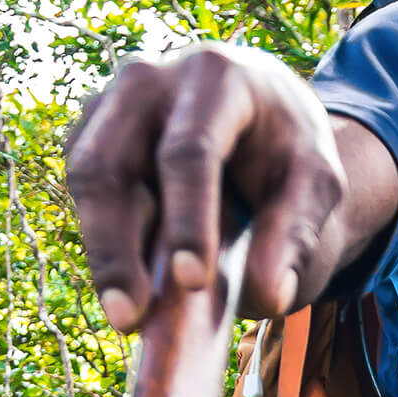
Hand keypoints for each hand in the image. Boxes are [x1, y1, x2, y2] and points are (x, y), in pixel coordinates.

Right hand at [66, 43, 347, 330]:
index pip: (189, 152)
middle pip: (110, 165)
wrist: (259, 107)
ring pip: (84, 179)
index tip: (193, 281)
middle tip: (130, 319)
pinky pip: (82, 191)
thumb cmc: (288, 145)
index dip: (187, 219)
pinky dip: (102, 240)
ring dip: (100, 251)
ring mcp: (110, 103)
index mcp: (216, 77)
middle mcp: (149, 79)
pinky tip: (127, 284)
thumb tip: (271, 296)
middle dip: (115, 246)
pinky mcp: (90, 131)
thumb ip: (296, 231)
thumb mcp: (315, 181)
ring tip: (126, 317)